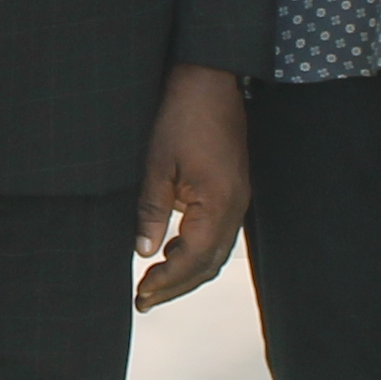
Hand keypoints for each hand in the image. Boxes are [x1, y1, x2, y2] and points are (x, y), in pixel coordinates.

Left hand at [133, 63, 248, 309]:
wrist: (209, 79)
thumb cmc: (182, 116)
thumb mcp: (156, 164)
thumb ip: (152, 211)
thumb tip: (144, 252)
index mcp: (219, 203)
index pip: (195, 260)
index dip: (168, 282)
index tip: (142, 295)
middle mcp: (236, 206)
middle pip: (210, 264)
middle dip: (177, 285)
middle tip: (144, 300)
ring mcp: (238, 198)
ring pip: (217, 251)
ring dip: (187, 270)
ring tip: (154, 283)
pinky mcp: (234, 189)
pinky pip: (219, 233)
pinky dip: (196, 250)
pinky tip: (172, 251)